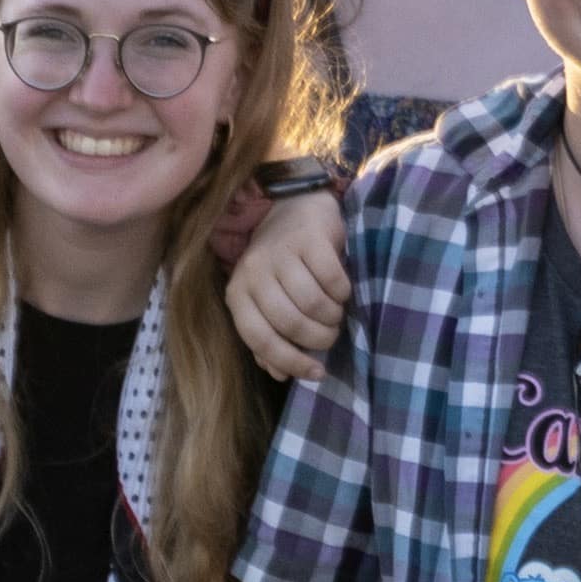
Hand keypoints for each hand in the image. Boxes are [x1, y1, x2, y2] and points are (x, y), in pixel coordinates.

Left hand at [226, 189, 354, 381]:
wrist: (295, 208)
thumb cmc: (282, 265)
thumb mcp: (267, 301)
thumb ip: (269, 337)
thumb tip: (279, 373)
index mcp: (237, 294)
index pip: (260, 339)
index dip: (290, 362)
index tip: (317, 373)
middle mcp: (253, 272)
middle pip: (291, 323)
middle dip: (319, 338)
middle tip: (330, 335)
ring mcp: (280, 252)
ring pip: (313, 304)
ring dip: (332, 317)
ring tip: (336, 313)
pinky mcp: (309, 238)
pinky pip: (333, 281)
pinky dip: (343, 292)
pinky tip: (342, 291)